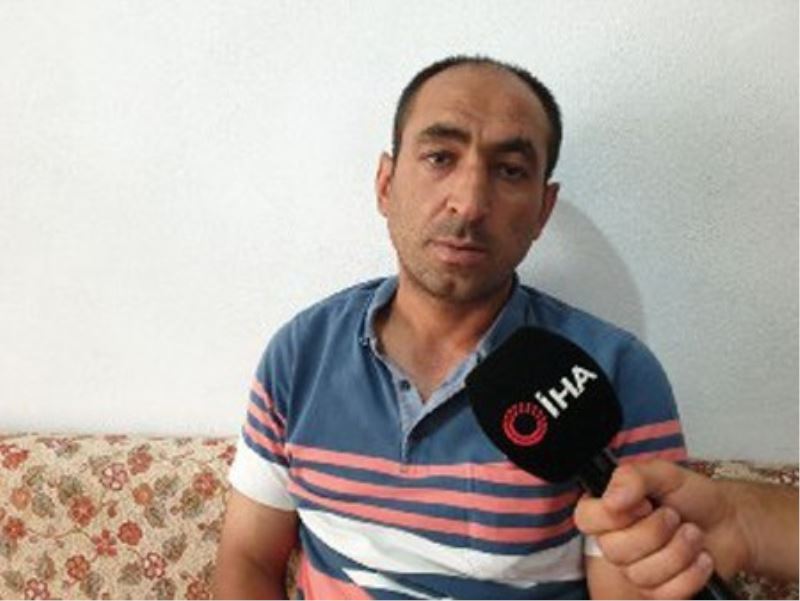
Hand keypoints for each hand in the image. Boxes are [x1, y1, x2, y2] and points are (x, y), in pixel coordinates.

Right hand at [574, 460, 747, 598]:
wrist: (730, 522)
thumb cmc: (692, 496)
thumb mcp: (663, 473)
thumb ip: (632, 477)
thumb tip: (611, 500)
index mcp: (609, 511)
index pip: (585, 519)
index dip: (613, 516)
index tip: (643, 504)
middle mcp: (616, 542)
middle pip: (615, 551)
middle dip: (656, 532)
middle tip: (675, 516)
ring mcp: (636, 571)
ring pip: (642, 575)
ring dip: (679, 551)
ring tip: (693, 534)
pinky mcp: (660, 593)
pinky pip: (666, 594)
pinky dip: (691, 574)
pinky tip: (701, 558)